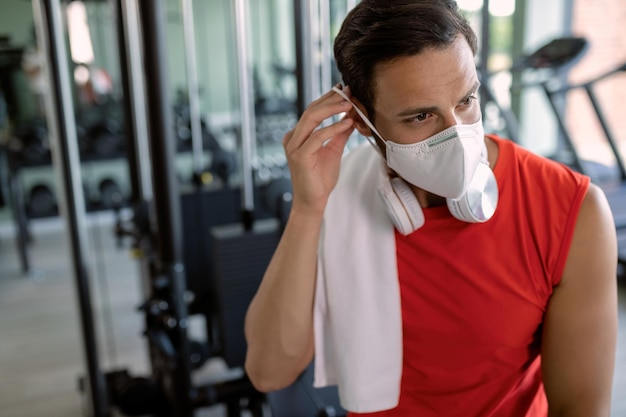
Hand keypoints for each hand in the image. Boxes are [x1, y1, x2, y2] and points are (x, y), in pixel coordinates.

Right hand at [283, 86, 354, 216]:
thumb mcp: (333, 150)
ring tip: (349, 103)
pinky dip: (333, 128)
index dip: (328, 98)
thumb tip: (351, 116)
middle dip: (331, 99)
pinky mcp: (300, 157)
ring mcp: (294, 147)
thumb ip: (339, 133)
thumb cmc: (320, 179)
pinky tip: (346, 122)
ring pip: (311, 119)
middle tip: (348, 91)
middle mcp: (293, 138)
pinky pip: (317, 138)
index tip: (345, 89)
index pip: (312, 110)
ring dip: (331, 109)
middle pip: (311, 110)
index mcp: (298, 135)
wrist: (313, 201)